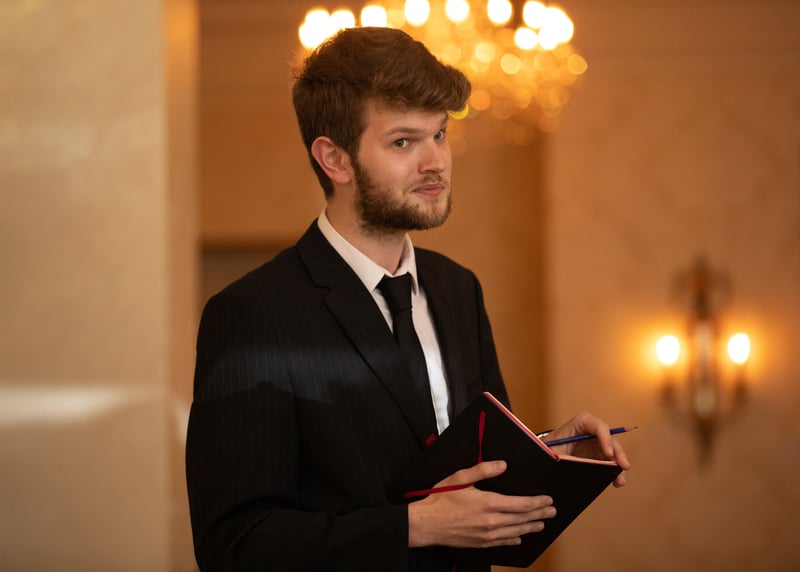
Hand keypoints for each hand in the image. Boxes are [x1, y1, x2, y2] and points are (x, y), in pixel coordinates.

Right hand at [407, 461, 556, 547]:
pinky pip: (503, 542)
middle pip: (523, 519)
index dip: (538, 502)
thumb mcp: (461, 477)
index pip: (522, 504)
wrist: (427, 524)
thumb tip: (502, 465)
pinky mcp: (481, 543)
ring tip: (541, 524)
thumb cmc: (441, 500)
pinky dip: (514, 539)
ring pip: (516, 532)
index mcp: (489, 503)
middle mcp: (491, 521)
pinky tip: (519, 537)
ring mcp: (487, 535)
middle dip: (540, 514)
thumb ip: (483, 469)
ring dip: (531, 527)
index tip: (548, 500)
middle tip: (551, 512)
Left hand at [545, 411, 631, 486]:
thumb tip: (577, 464)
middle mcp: (591, 431)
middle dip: (618, 452)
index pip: (598, 425)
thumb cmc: (547, 448)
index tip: (609, 454)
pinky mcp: (597, 454)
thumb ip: (566, 457)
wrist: (543, 454)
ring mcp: (596, 443)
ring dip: (618, 465)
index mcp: (579, 424)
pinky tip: (616, 481)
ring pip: (613, 451)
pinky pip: (609, 461)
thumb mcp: (554, 452)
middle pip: (610, 438)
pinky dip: (614, 471)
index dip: (605, 438)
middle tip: (623, 466)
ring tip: (620, 480)